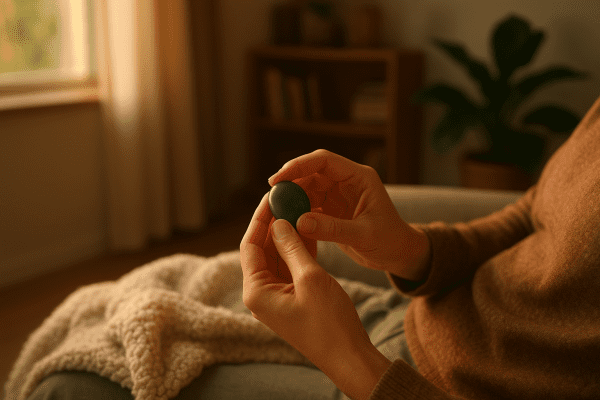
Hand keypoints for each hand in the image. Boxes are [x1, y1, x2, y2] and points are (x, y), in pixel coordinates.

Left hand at [240, 192, 390, 399]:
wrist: (349, 356)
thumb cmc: (329, 323)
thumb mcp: (310, 278)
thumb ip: (292, 248)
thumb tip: (278, 223)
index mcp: (256, 291)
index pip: (250, 246)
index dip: (260, 219)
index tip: (271, 197)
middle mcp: (261, 294)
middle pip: (261, 250)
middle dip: (273, 224)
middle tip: (287, 199)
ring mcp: (276, 297)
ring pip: (277, 258)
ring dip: (287, 236)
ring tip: (298, 209)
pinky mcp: (291, 299)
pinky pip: (289, 268)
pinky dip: (297, 251)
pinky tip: (308, 231)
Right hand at [268, 149, 430, 281]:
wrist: (399, 254)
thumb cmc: (390, 241)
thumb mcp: (364, 235)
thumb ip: (332, 229)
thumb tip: (299, 221)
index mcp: (359, 177)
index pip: (324, 161)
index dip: (298, 166)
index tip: (277, 179)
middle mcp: (347, 181)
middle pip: (311, 172)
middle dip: (290, 182)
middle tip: (271, 198)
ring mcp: (339, 194)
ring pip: (307, 188)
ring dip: (292, 198)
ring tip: (276, 211)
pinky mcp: (332, 209)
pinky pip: (309, 204)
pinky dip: (297, 211)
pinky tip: (286, 221)